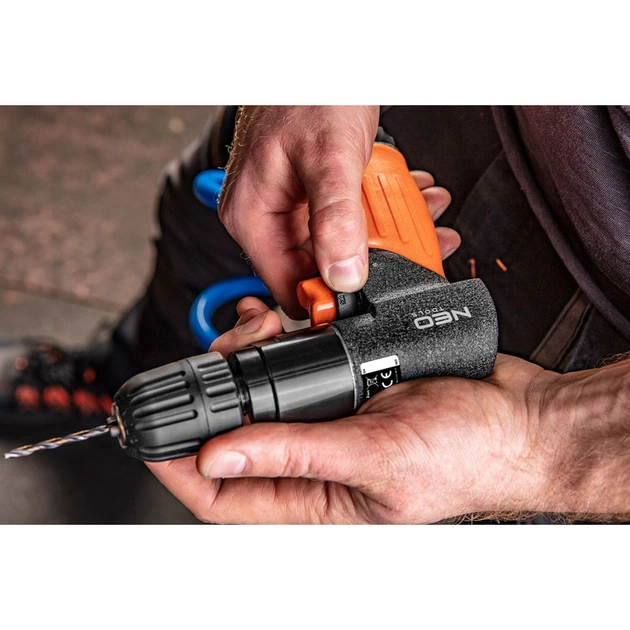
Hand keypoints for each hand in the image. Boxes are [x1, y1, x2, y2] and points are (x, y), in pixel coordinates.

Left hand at [147, 297, 557, 522]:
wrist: (513, 414)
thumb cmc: (464, 455)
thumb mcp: (376, 459)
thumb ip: (297, 455)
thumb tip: (223, 456)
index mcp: (315, 501)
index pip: (223, 497)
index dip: (180, 467)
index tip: (152, 433)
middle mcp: (313, 464)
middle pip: (234, 437)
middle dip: (216, 395)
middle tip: (219, 357)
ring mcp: (327, 422)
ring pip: (259, 397)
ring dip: (245, 361)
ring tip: (254, 330)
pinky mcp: (342, 388)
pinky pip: (294, 368)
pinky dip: (277, 342)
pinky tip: (276, 321)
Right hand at [218, 106, 456, 317]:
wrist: (319, 53)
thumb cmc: (311, 91)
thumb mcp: (330, 158)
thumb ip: (336, 220)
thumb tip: (343, 276)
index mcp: (253, 217)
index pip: (286, 285)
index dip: (329, 298)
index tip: (370, 296)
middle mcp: (267, 217)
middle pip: (319, 266)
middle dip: (370, 262)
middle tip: (413, 254)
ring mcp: (291, 206)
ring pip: (340, 242)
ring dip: (385, 236)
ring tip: (424, 220)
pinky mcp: (312, 194)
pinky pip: (347, 217)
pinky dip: (380, 212)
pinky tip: (411, 197)